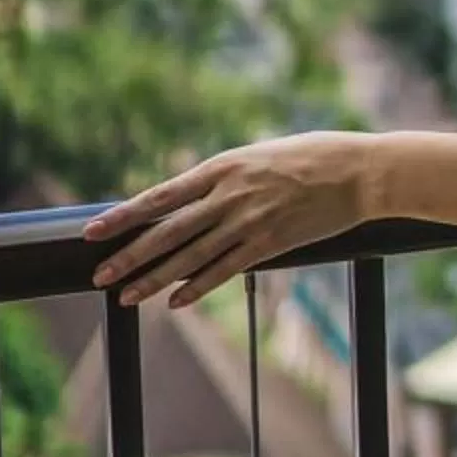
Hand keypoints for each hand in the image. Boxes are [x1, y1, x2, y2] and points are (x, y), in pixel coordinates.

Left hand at [86, 132, 379, 309]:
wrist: (363, 172)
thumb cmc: (317, 156)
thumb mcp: (262, 154)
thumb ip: (228, 175)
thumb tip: (197, 194)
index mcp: (224, 166)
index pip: (161, 195)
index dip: (125, 215)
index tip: (94, 230)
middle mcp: (230, 194)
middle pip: (168, 231)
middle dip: (130, 255)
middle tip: (99, 275)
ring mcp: (250, 221)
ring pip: (192, 256)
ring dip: (156, 278)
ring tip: (127, 296)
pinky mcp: (272, 243)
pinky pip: (227, 270)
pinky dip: (199, 287)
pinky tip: (177, 302)